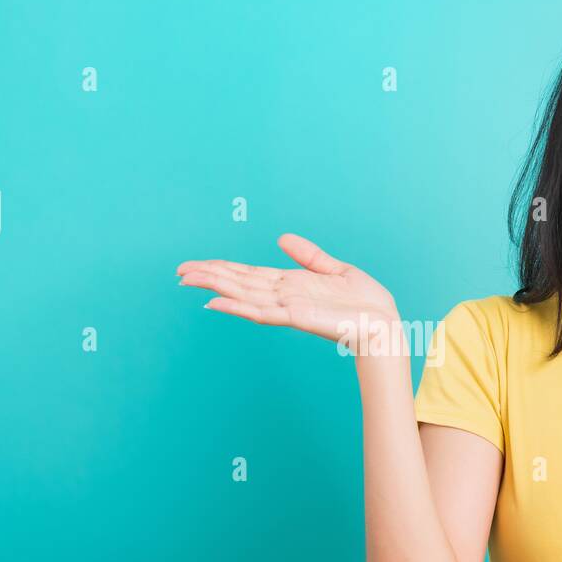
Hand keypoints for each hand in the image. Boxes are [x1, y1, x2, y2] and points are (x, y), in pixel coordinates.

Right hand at [177, 233, 398, 344]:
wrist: (383, 323)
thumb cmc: (365, 302)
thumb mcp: (335, 269)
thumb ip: (308, 255)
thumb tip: (282, 238)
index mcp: (291, 284)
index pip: (248, 274)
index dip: (221, 268)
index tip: (195, 265)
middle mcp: (284, 296)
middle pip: (238, 283)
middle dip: (208, 276)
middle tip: (178, 272)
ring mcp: (288, 308)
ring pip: (243, 295)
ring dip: (215, 287)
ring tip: (188, 281)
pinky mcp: (297, 317)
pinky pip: (262, 311)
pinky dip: (238, 307)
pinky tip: (217, 302)